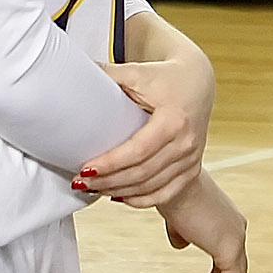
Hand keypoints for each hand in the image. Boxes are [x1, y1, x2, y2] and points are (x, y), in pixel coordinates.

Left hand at [79, 56, 215, 206]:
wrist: (197, 82)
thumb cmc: (167, 77)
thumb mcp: (139, 72)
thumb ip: (109, 76)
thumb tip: (75, 77)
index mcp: (175, 119)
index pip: (139, 150)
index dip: (111, 163)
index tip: (85, 167)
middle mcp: (187, 143)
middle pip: (142, 173)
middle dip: (108, 181)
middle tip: (80, 180)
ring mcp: (191, 159)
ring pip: (151, 187)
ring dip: (118, 191)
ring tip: (93, 187)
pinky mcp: (191, 169)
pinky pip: (164, 194)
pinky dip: (139, 200)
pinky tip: (118, 197)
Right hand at [157, 171, 247, 272]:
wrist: (168, 181)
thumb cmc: (167, 189)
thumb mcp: (174, 214)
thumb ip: (180, 228)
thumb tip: (180, 242)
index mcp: (221, 218)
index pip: (226, 251)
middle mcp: (233, 226)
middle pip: (235, 265)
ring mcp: (234, 236)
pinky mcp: (229, 246)